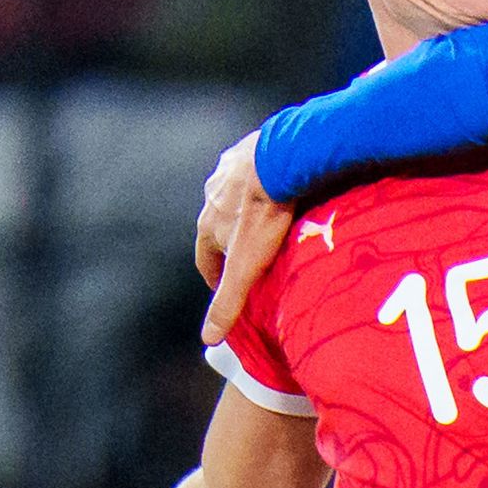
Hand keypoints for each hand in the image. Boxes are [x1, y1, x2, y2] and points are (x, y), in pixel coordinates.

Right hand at [194, 134, 292, 348]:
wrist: (282, 159)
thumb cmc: (265, 216)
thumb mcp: (247, 267)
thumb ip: (229, 302)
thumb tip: (209, 339)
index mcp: (208, 223)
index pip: (205, 256)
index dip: (215, 274)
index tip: (226, 286)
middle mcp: (212, 195)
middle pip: (220, 225)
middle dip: (233, 241)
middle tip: (254, 256)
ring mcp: (230, 169)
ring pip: (236, 197)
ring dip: (247, 211)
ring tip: (270, 224)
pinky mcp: (251, 148)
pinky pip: (255, 170)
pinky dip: (264, 182)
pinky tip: (282, 188)